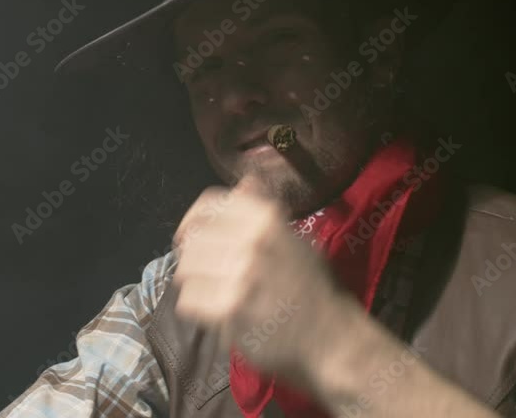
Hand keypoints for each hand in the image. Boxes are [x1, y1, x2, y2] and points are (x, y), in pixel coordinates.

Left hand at [171, 174, 349, 386]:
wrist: (329, 335)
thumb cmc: (311, 285)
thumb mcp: (294, 237)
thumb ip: (265, 209)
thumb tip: (245, 180)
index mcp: (267, 218)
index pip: (209, 204)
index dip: (194, 218)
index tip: (192, 233)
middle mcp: (253, 240)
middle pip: (193, 238)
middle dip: (193, 255)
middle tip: (205, 270)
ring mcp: (241, 275)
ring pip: (186, 268)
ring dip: (192, 280)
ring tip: (208, 289)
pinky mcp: (231, 309)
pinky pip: (189, 299)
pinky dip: (195, 305)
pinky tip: (212, 308)